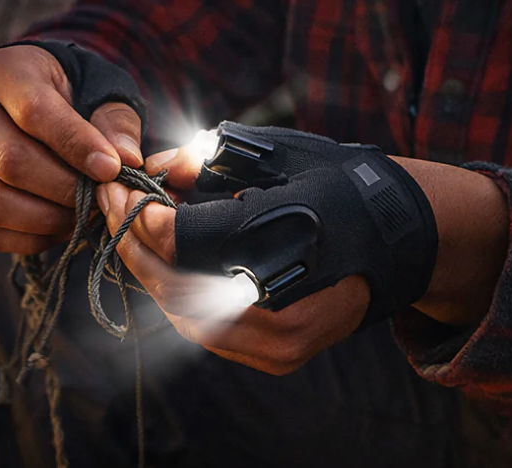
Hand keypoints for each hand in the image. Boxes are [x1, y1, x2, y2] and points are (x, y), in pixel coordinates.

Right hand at [0, 45, 143, 255]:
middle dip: (65, 187)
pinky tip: (62, 225)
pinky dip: (31, 238)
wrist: (22, 105)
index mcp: (3, 72)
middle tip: (100, 196)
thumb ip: (114, 121)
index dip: (76, 144)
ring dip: (48, 218)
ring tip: (83, 213)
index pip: (33, 111)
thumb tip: (128, 160)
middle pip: (11, 161)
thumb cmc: (69, 96)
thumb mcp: (97, 91)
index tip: (112, 169)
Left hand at [145, 143, 509, 328]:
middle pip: (176, 286)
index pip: (187, 241)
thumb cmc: (340, 183)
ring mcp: (281, 342)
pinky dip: (175, 293)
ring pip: (184, 315)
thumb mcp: (278, 155)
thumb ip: (214, 160)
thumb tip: (161, 168)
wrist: (400, 235)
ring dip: (149, 271)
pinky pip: (205, 330)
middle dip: (133, 244)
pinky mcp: (277, 355)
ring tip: (129, 229)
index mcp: (289, 240)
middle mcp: (285, 304)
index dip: (145, 216)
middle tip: (112, 207)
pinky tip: (162, 258)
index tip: (124, 188)